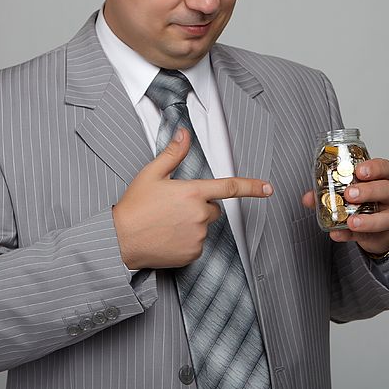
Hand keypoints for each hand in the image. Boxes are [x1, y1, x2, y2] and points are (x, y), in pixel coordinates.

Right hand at [112, 127, 273, 269]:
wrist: (120, 240)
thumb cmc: (134, 207)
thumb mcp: (151, 174)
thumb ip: (173, 154)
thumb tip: (184, 134)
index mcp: (192, 192)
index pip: (229, 187)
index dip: (252, 187)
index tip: (268, 188)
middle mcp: (199, 215)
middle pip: (213, 208)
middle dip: (199, 206)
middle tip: (173, 208)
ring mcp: (197, 236)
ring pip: (204, 227)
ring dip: (192, 224)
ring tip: (166, 223)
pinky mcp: (192, 254)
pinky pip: (197, 245)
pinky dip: (186, 242)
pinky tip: (167, 237)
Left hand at [301, 158, 388, 256]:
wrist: (373, 230)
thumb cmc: (360, 203)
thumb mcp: (345, 192)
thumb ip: (326, 192)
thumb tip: (308, 197)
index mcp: (378, 179)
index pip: (384, 168)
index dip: (374, 168)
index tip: (359, 171)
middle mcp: (386, 196)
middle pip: (386, 189)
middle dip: (368, 191)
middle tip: (350, 194)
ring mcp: (386, 216)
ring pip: (385, 217)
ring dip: (367, 220)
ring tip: (351, 221)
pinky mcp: (379, 235)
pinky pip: (368, 236)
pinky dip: (350, 235)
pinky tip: (338, 233)